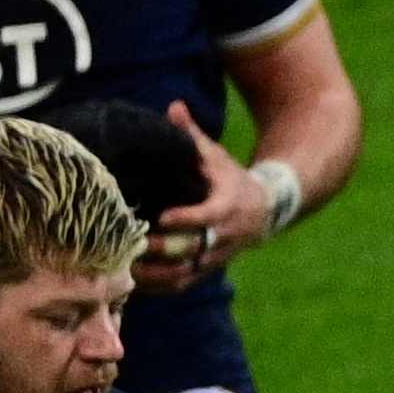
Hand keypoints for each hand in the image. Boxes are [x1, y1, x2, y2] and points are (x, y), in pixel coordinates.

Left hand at [130, 104, 272, 291]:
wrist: (266, 210)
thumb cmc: (232, 179)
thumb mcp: (216, 156)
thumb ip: (193, 136)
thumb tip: (174, 106)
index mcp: (226, 207)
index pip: (208, 217)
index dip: (187, 219)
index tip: (162, 217)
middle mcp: (224, 237)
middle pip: (194, 250)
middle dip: (164, 251)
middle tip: (133, 245)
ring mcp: (216, 256)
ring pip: (187, 273)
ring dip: (157, 274)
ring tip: (127, 268)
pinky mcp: (208, 269)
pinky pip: (184, 283)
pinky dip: (160, 286)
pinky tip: (135, 282)